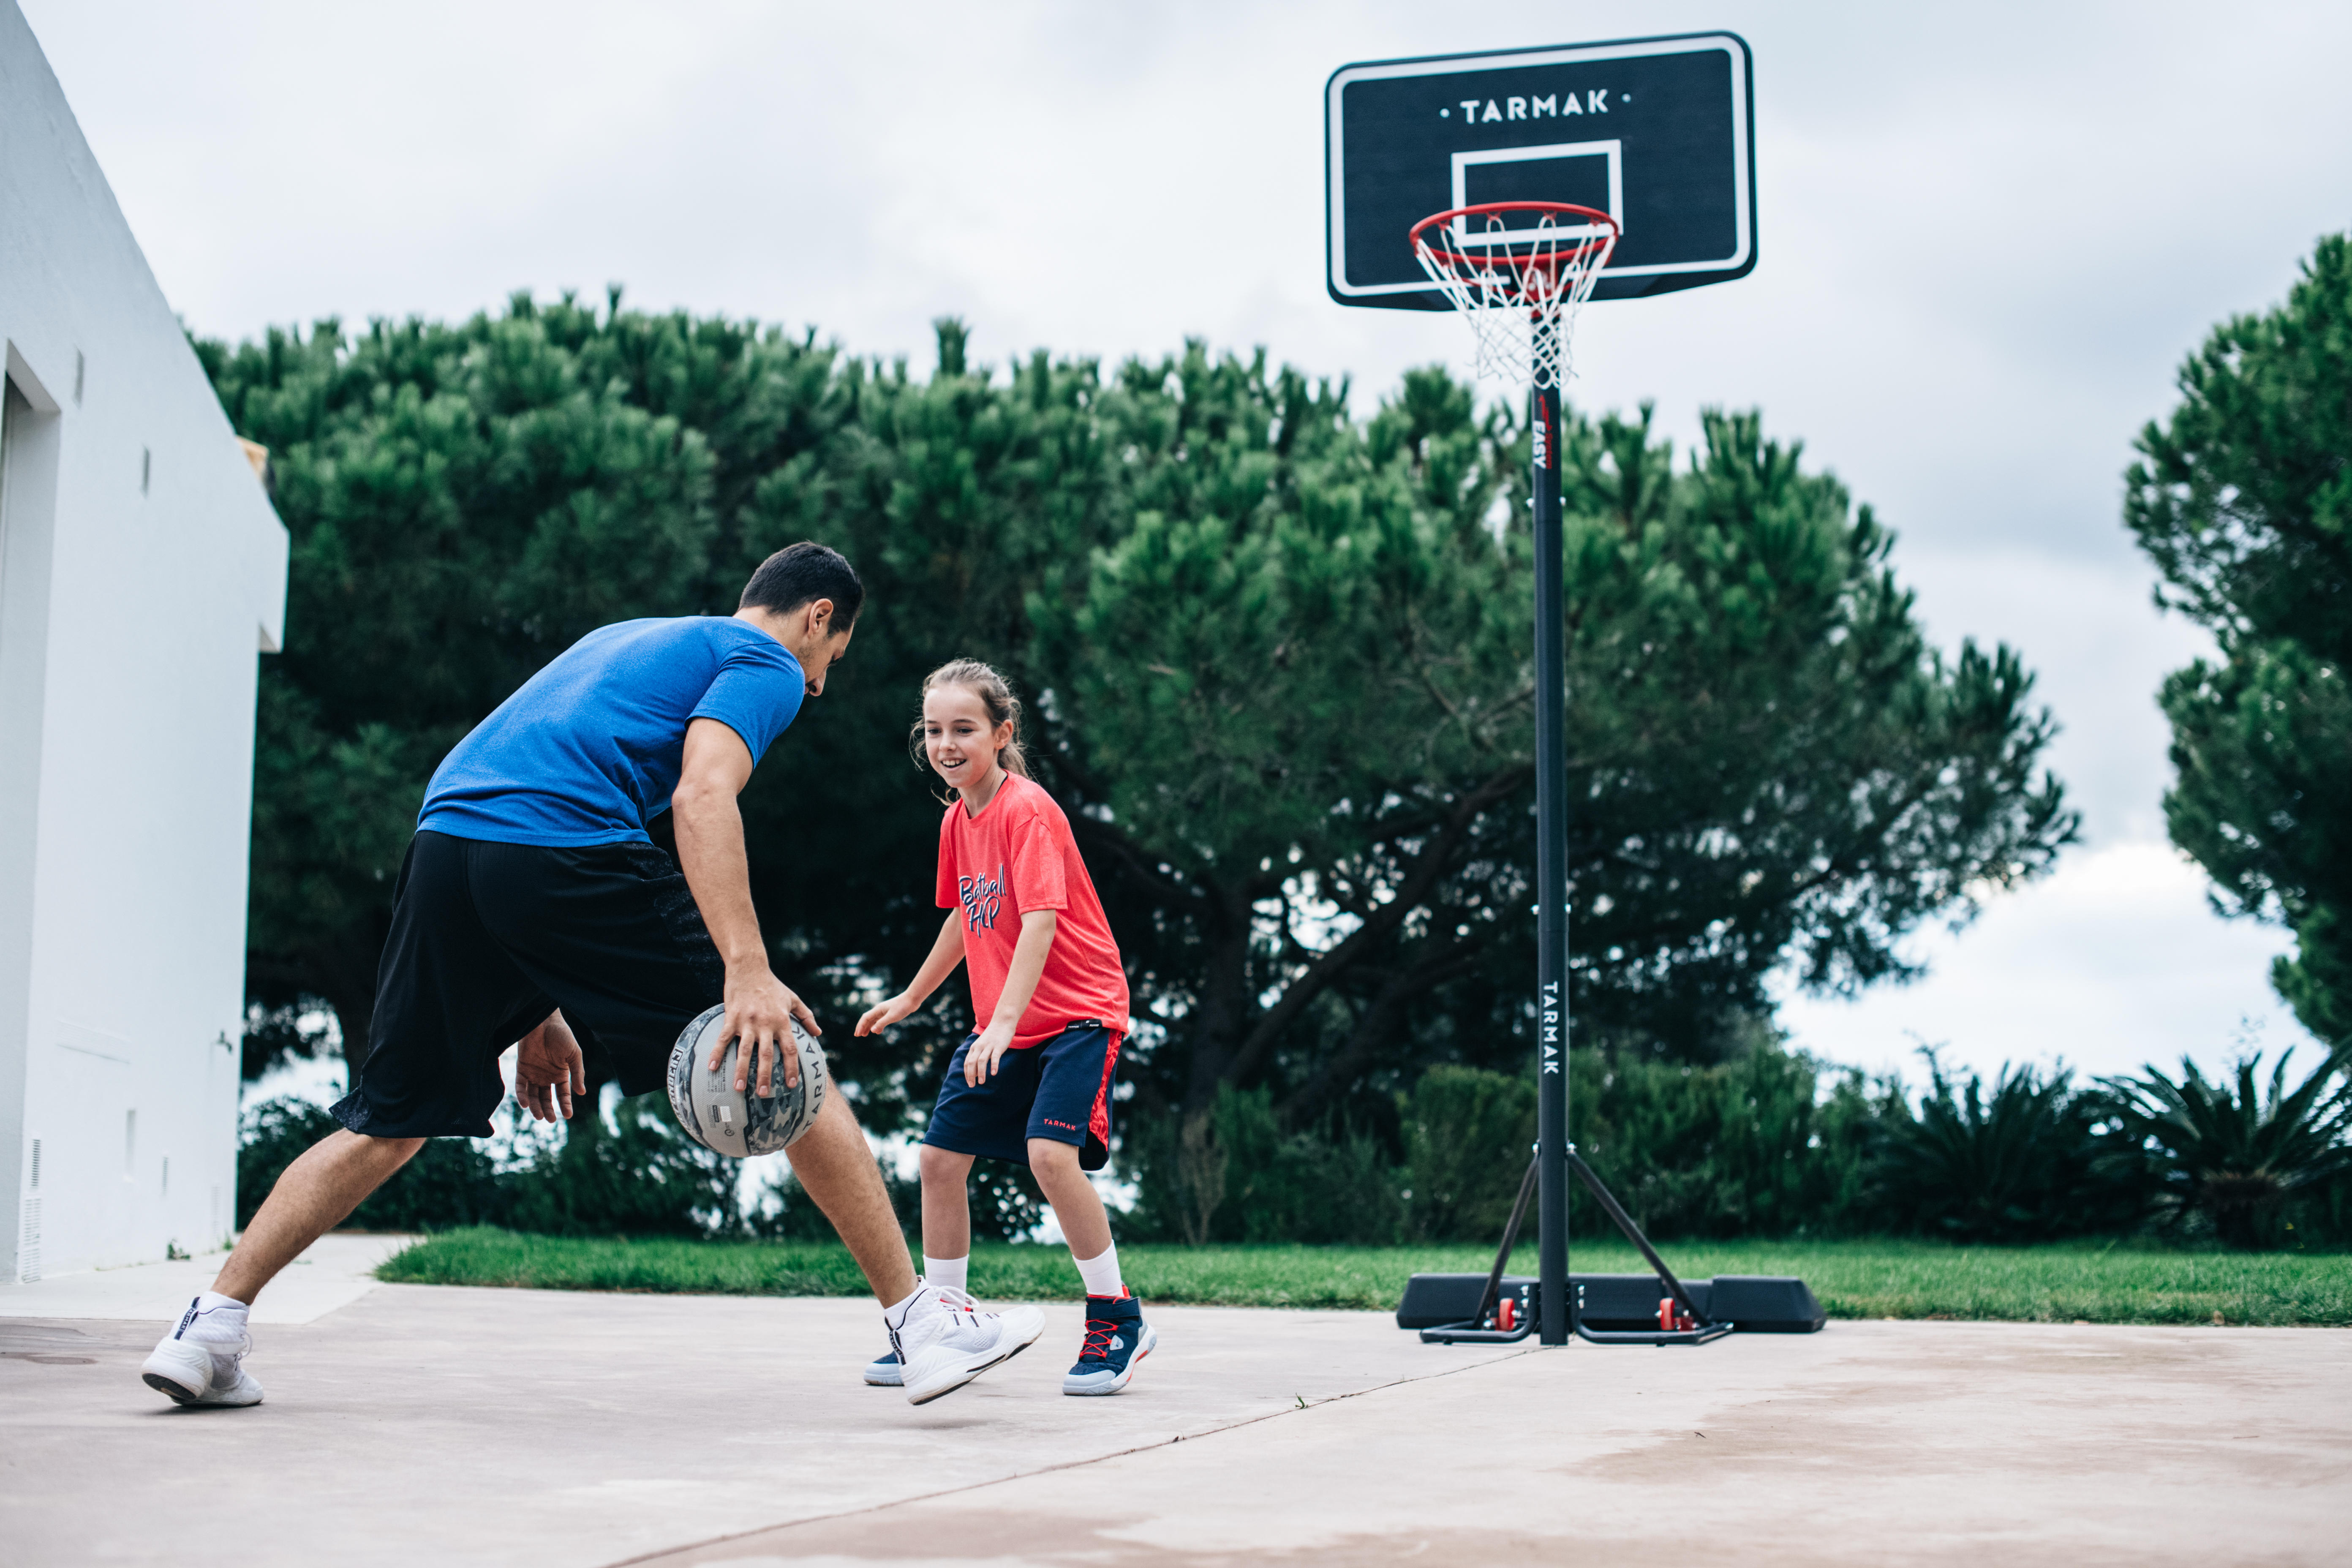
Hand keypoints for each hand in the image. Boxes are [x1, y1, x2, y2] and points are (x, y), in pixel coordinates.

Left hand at [514, 1012, 586, 1122]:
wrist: (544, 1022)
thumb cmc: (562, 1035)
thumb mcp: (574, 1055)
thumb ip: (577, 1073)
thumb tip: (582, 1093)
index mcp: (561, 1073)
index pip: (562, 1094)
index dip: (565, 1105)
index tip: (568, 1115)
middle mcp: (546, 1076)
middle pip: (546, 1098)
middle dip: (548, 1109)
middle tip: (550, 1120)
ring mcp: (533, 1073)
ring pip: (533, 1095)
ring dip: (535, 1106)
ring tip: (538, 1116)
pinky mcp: (521, 1068)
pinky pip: (520, 1085)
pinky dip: (522, 1095)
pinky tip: (525, 1104)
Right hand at [708, 965, 819, 1096]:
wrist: (749, 968)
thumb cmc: (773, 985)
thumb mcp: (793, 999)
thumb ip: (806, 1017)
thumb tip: (818, 1034)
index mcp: (782, 1021)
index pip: (790, 1049)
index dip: (792, 1067)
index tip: (792, 1085)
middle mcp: (766, 1024)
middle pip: (767, 1054)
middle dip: (766, 1076)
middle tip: (765, 1095)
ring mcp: (747, 1022)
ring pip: (745, 1050)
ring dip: (742, 1071)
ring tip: (739, 1089)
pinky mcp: (731, 1018)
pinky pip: (723, 1039)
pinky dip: (717, 1053)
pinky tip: (712, 1068)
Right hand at [856, 993, 919, 1036]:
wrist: (912, 999)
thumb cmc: (902, 1007)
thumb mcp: (892, 1017)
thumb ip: (882, 1023)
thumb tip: (872, 1031)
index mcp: (878, 1010)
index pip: (865, 1018)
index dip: (860, 1026)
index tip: (857, 1035)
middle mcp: (879, 1010)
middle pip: (867, 1019)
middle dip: (862, 1027)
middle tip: (858, 1035)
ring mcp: (884, 1011)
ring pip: (873, 1020)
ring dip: (868, 1027)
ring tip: (865, 1034)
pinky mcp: (890, 1012)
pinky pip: (880, 1020)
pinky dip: (877, 1026)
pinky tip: (877, 1031)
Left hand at [965, 1021, 1015, 1086]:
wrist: (1002, 1022)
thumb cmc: (992, 1036)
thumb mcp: (982, 1045)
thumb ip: (977, 1057)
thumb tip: (975, 1073)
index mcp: (974, 1047)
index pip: (967, 1063)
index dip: (967, 1073)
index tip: (969, 1083)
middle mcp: (979, 1047)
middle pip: (971, 1063)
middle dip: (970, 1075)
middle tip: (972, 1086)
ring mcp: (988, 1046)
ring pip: (981, 1061)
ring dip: (980, 1073)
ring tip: (981, 1082)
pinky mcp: (998, 1046)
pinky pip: (995, 1057)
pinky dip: (993, 1066)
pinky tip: (994, 1073)